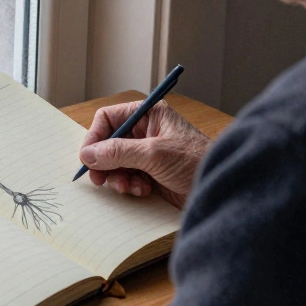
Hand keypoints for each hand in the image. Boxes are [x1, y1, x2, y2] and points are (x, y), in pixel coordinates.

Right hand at [79, 101, 208, 208]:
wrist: (218, 188)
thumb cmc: (195, 162)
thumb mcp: (153, 154)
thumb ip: (118, 152)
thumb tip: (87, 154)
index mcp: (148, 114)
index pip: (108, 119)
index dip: (95, 137)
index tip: (87, 158)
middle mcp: (146, 131)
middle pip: (109, 143)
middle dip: (105, 162)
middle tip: (100, 180)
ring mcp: (148, 152)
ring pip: (115, 163)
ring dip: (117, 177)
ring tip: (128, 187)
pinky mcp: (151, 172)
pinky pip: (127, 176)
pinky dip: (129, 185)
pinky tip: (142, 191)